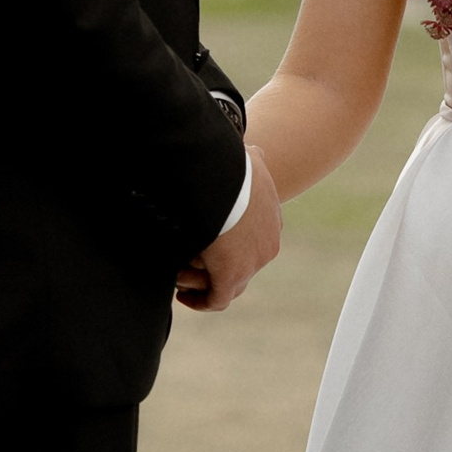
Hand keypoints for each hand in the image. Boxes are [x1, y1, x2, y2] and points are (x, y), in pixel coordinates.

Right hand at [175, 147, 280, 311]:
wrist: (225, 178)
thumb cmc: (231, 165)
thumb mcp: (248, 159)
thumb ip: (252, 159)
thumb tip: (254, 151)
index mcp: (271, 217)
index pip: (254, 239)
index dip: (231, 245)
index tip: (211, 245)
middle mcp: (267, 244)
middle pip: (243, 264)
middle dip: (216, 266)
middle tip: (190, 261)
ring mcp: (253, 263)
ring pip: (229, 283)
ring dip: (203, 279)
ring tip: (180, 271)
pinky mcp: (232, 276)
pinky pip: (217, 298)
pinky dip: (200, 300)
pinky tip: (183, 297)